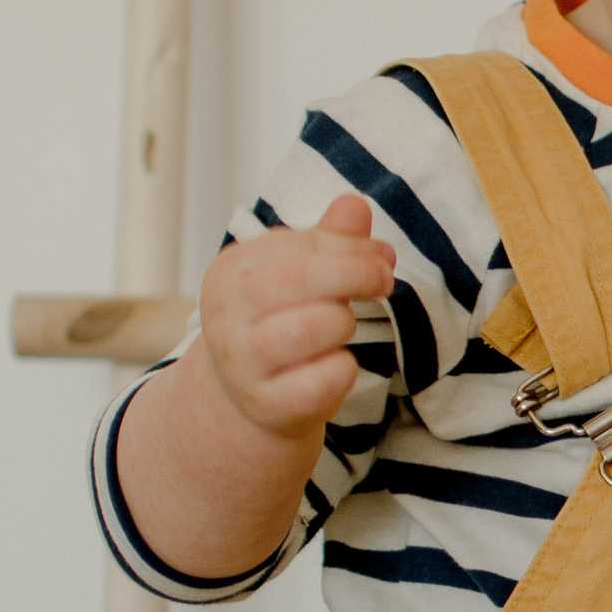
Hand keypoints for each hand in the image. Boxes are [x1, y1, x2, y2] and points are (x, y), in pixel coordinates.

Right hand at [197, 193, 397, 443]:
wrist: (251, 396)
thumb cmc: (281, 321)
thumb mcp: (297, 274)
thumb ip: (328, 239)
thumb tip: (355, 206)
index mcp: (230, 272)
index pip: (297, 245)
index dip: (349, 247)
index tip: (381, 256)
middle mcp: (226, 316)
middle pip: (298, 280)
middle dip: (355, 274)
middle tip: (384, 281)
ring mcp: (243, 364)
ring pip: (313, 327)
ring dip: (344, 323)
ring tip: (342, 327)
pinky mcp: (269, 405)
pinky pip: (324, 379)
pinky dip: (344, 369)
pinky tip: (336, 363)